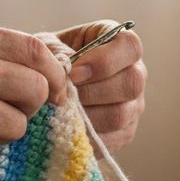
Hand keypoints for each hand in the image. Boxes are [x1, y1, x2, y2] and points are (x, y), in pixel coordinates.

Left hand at [51, 20, 146, 151]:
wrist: (44, 90)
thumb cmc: (48, 60)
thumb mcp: (45, 46)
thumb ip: (55, 51)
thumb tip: (68, 66)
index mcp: (119, 43)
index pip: (130, 45)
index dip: (105, 59)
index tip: (74, 71)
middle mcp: (135, 72)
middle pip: (132, 82)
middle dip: (93, 90)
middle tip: (65, 94)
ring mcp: (133, 104)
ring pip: (121, 113)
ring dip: (86, 114)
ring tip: (61, 110)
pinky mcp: (124, 132)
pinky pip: (112, 138)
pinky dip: (85, 134)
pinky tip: (66, 126)